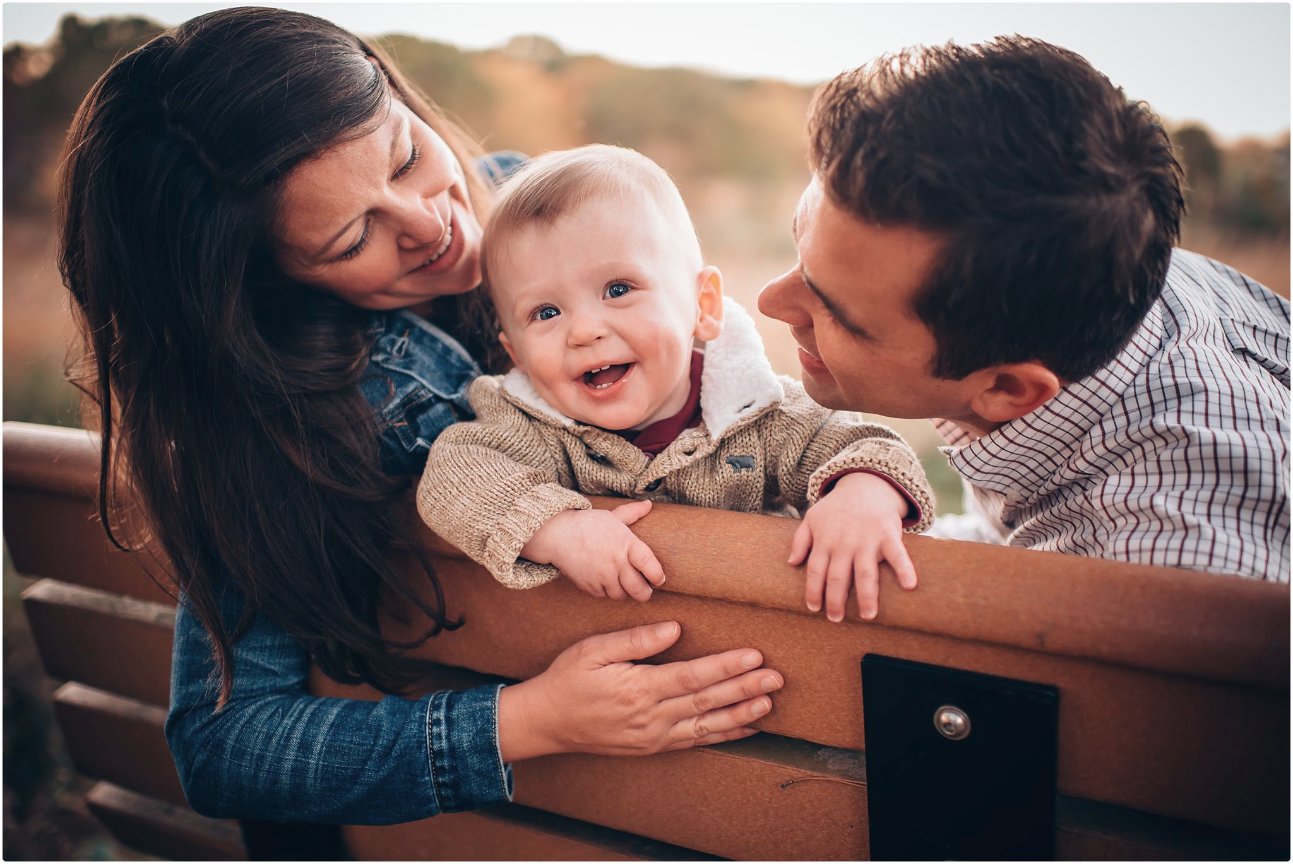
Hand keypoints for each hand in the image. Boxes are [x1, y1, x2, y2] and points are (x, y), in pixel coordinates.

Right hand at [496, 621, 783, 761]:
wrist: (547, 723)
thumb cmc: (568, 679)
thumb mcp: (594, 650)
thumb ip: (636, 640)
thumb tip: (674, 629)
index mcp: (639, 689)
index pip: (693, 676)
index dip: (726, 666)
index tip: (753, 655)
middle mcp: (651, 717)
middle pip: (707, 701)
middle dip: (744, 688)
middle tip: (776, 677)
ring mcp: (654, 737)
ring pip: (707, 725)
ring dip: (741, 714)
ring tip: (770, 703)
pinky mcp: (653, 747)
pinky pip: (695, 741)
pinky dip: (723, 735)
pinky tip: (746, 728)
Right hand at [521, 501, 664, 600]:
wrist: (558, 534)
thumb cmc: (588, 524)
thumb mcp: (612, 516)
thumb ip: (632, 513)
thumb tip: (649, 504)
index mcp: (626, 543)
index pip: (650, 565)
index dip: (657, 575)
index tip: (659, 578)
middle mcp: (617, 562)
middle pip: (639, 589)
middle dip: (645, 593)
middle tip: (645, 590)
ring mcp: (603, 575)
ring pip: (621, 595)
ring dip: (625, 593)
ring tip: (625, 585)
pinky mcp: (590, 585)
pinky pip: (604, 595)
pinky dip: (607, 592)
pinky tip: (606, 582)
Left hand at [789, 472, 917, 621]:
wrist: (865, 484)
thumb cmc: (837, 507)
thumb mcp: (812, 518)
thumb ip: (800, 540)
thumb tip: (791, 563)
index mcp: (825, 541)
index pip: (815, 571)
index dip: (814, 591)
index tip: (815, 608)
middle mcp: (844, 543)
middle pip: (838, 577)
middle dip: (836, 601)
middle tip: (836, 619)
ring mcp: (867, 540)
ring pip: (865, 572)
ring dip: (867, 595)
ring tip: (868, 615)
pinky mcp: (888, 535)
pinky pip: (897, 554)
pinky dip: (904, 569)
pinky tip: (909, 585)